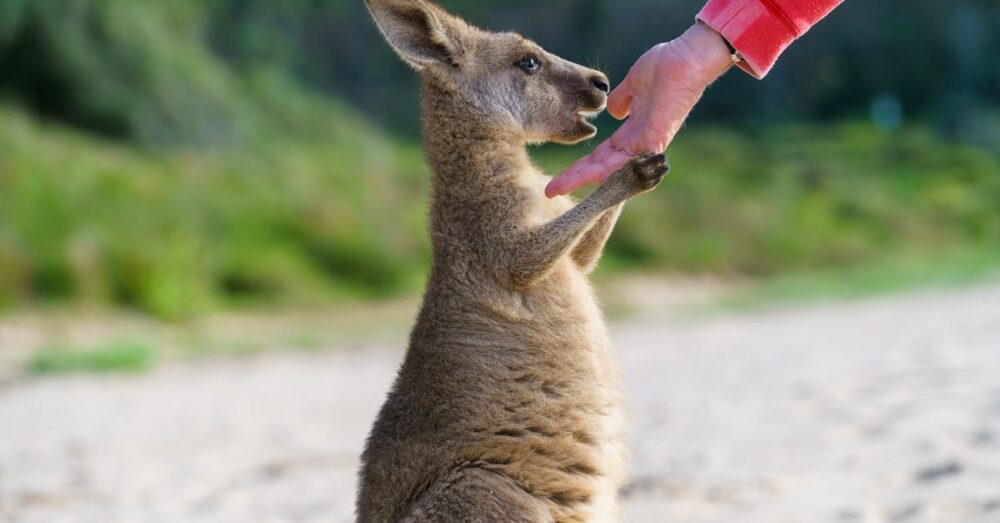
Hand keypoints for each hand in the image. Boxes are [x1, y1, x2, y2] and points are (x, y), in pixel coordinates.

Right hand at [545, 22, 733, 197]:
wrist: (688, 59)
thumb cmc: (666, 67)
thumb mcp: (634, 84)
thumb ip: (621, 99)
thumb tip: (612, 111)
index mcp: (632, 131)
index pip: (602, 156)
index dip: (581, 167)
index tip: (560, 178)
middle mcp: (638, 142)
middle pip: (601, 167)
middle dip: (575, 178)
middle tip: (550, 191)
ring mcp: (647, 143)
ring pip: (611, 168)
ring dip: (584, 177)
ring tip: (560, 186)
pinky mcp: (656, 138)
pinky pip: (631, 161)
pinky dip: (611, 171)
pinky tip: (591, 178)